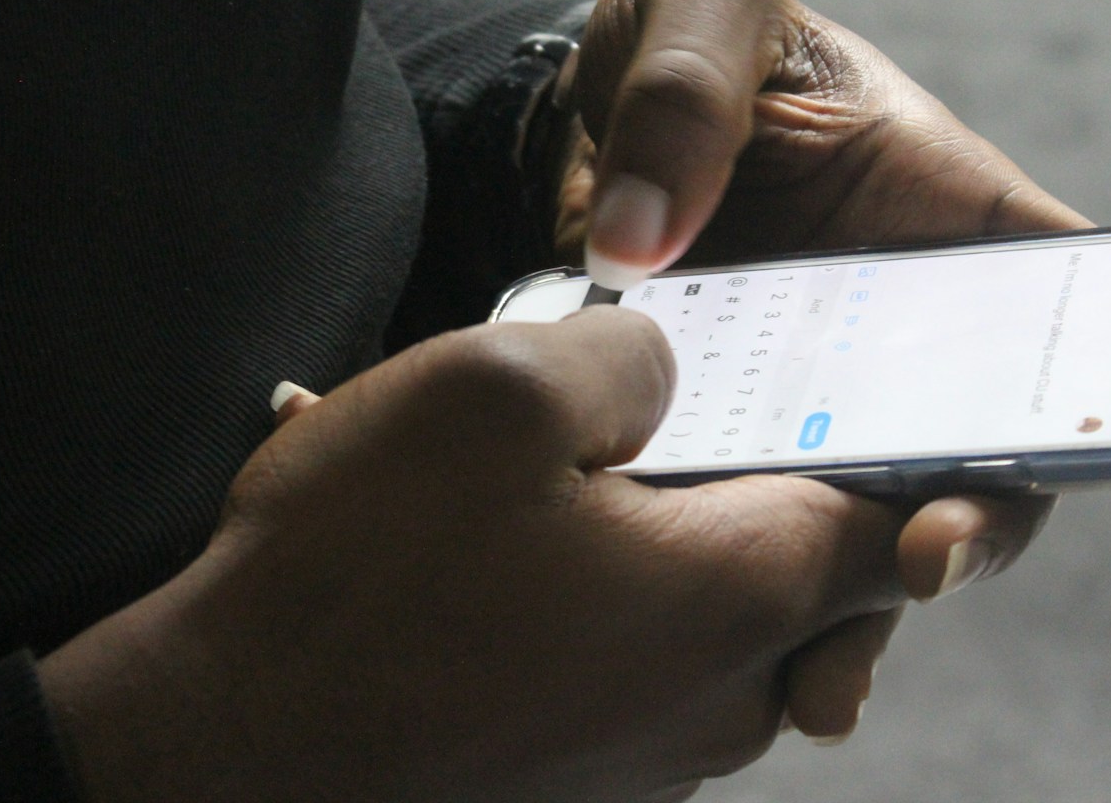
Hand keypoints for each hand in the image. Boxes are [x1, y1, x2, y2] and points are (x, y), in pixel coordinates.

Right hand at [38, 309, 1046, 801]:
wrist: (221, 746)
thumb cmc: (359, 570)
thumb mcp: (495, 388)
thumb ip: (629, 351)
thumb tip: (670, 364)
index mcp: (735, 598)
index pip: (888, 513)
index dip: (888, 436)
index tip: (859, 376)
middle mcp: (717, 707)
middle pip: (800, 573)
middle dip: (758, 482)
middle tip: (679, 410)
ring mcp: (644, 767)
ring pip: (710, 629)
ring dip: (663, 548)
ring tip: (557, 484)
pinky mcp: (572, 788)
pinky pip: (632, 680)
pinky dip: (601, 613)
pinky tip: (494, 568)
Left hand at [539, 0, 1082, 747]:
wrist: (576, 110)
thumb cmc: (689, 36)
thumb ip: (684, 87)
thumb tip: (637, 244)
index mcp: (951, 215)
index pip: (1062, 314)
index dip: (1080, 395)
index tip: (1012, 454)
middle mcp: (903, 330)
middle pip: (980, 451)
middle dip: (963, 529)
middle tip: (911, 568)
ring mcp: (820, 400)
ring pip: (864, 524)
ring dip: (851, 603)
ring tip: (816, 677)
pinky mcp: (730, 444)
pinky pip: (756, 535)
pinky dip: (746, 598)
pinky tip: (716, 658)